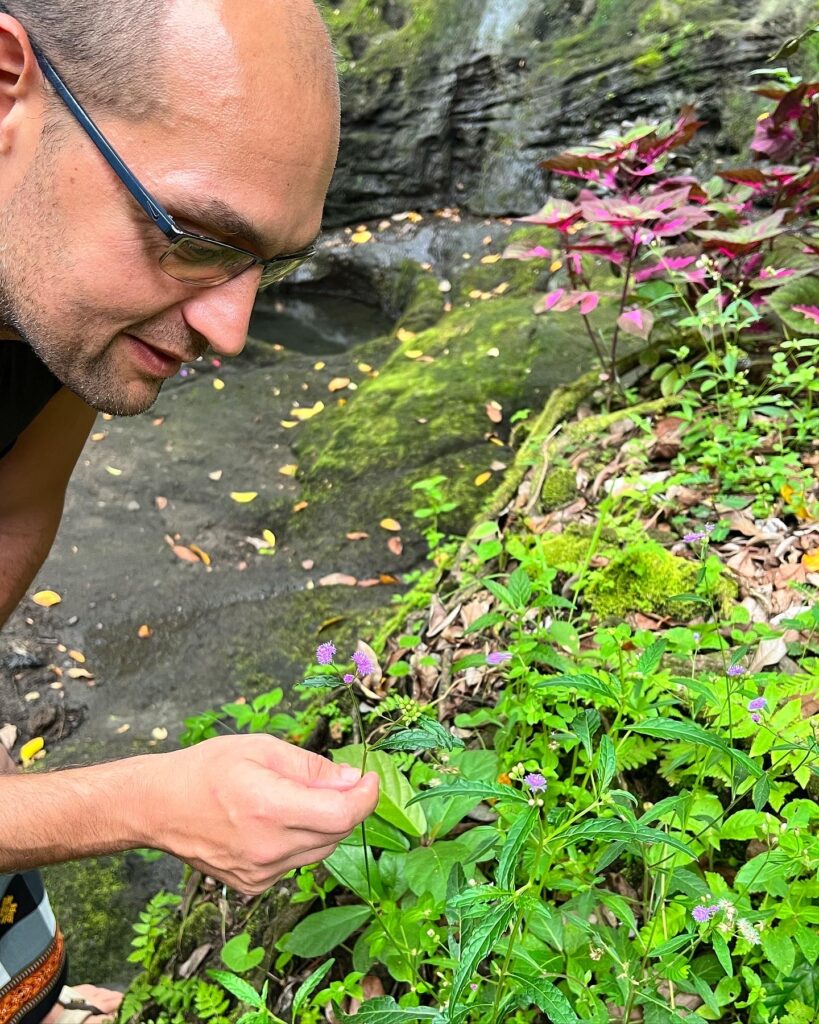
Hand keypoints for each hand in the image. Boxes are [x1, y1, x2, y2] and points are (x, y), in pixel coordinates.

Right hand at [140, 735, 378, 894]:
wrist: (159, 806)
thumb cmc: (208, 769)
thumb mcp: (262, 749)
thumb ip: (311, 767)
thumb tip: (351, 780)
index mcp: (271, 808)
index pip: (343, 814)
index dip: (366, 797)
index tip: (369, 778)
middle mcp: (269, 848)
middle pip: (336, 833)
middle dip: (346, 805)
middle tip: (335, 780)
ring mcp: (261, 873)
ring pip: (320, 850)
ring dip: (323, 823)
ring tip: (294, 797)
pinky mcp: (254, 885)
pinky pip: (296, 862)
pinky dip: (300, 840)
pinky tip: (274, 821)